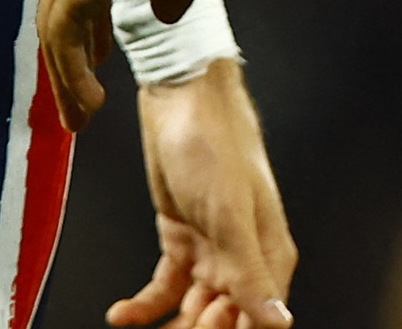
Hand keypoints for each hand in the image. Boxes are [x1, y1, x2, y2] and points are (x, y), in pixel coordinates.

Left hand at [40, 0, 249, 132]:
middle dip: (68, 62)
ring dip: (67, 79)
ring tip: (81, 117)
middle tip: (79, 104)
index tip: (97, 59)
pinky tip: (92, 101)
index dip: (86, 28)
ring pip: (55, 30)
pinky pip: (64, 40)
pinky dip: (73, 75)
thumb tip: (163, 12)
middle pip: (58, 10)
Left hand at [108, 62, 297, 328]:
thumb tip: (279, 324)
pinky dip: (144, 306)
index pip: (260, 320)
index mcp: (269, 255)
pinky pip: (165, 286)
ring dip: (172, 325)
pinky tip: (122, 315)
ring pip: (194, 308)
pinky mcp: (180, 237)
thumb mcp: (230, 214)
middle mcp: (244, 257)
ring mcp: (212, 249)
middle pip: (226, 320)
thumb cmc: (215, 143)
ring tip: (138, 326)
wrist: (179, 95)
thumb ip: (250, 273)